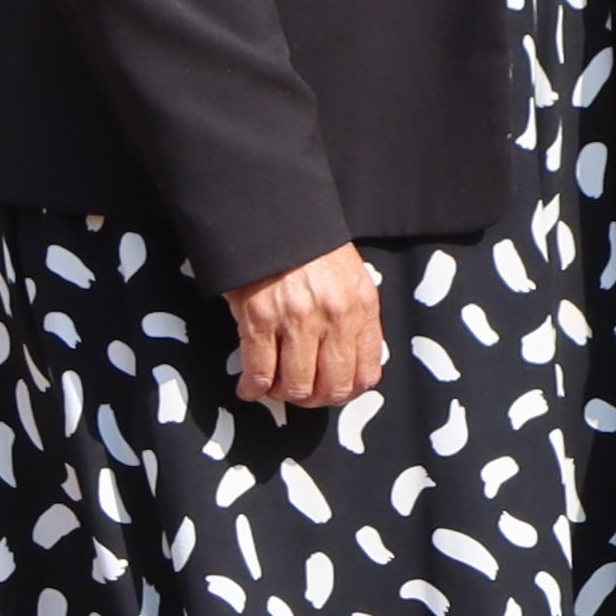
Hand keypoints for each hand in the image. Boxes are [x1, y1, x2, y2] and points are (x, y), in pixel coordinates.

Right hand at [225, 241, 384, 407]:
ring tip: (275, 387)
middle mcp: (334, 316)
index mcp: (361, 306)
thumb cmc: (313, 248)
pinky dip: (252, 388)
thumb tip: (352, 364)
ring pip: (296, 386)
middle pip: (332, 388)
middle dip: (316, 400)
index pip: (366, 373)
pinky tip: (249, 388)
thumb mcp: (351, 278)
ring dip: (283, 394)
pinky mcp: (260, 319)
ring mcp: (297, 319)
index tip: (332, 391)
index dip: (347, 391)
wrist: (277, 215)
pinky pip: (259, 372)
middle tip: (302, 394)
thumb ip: (355, 318)